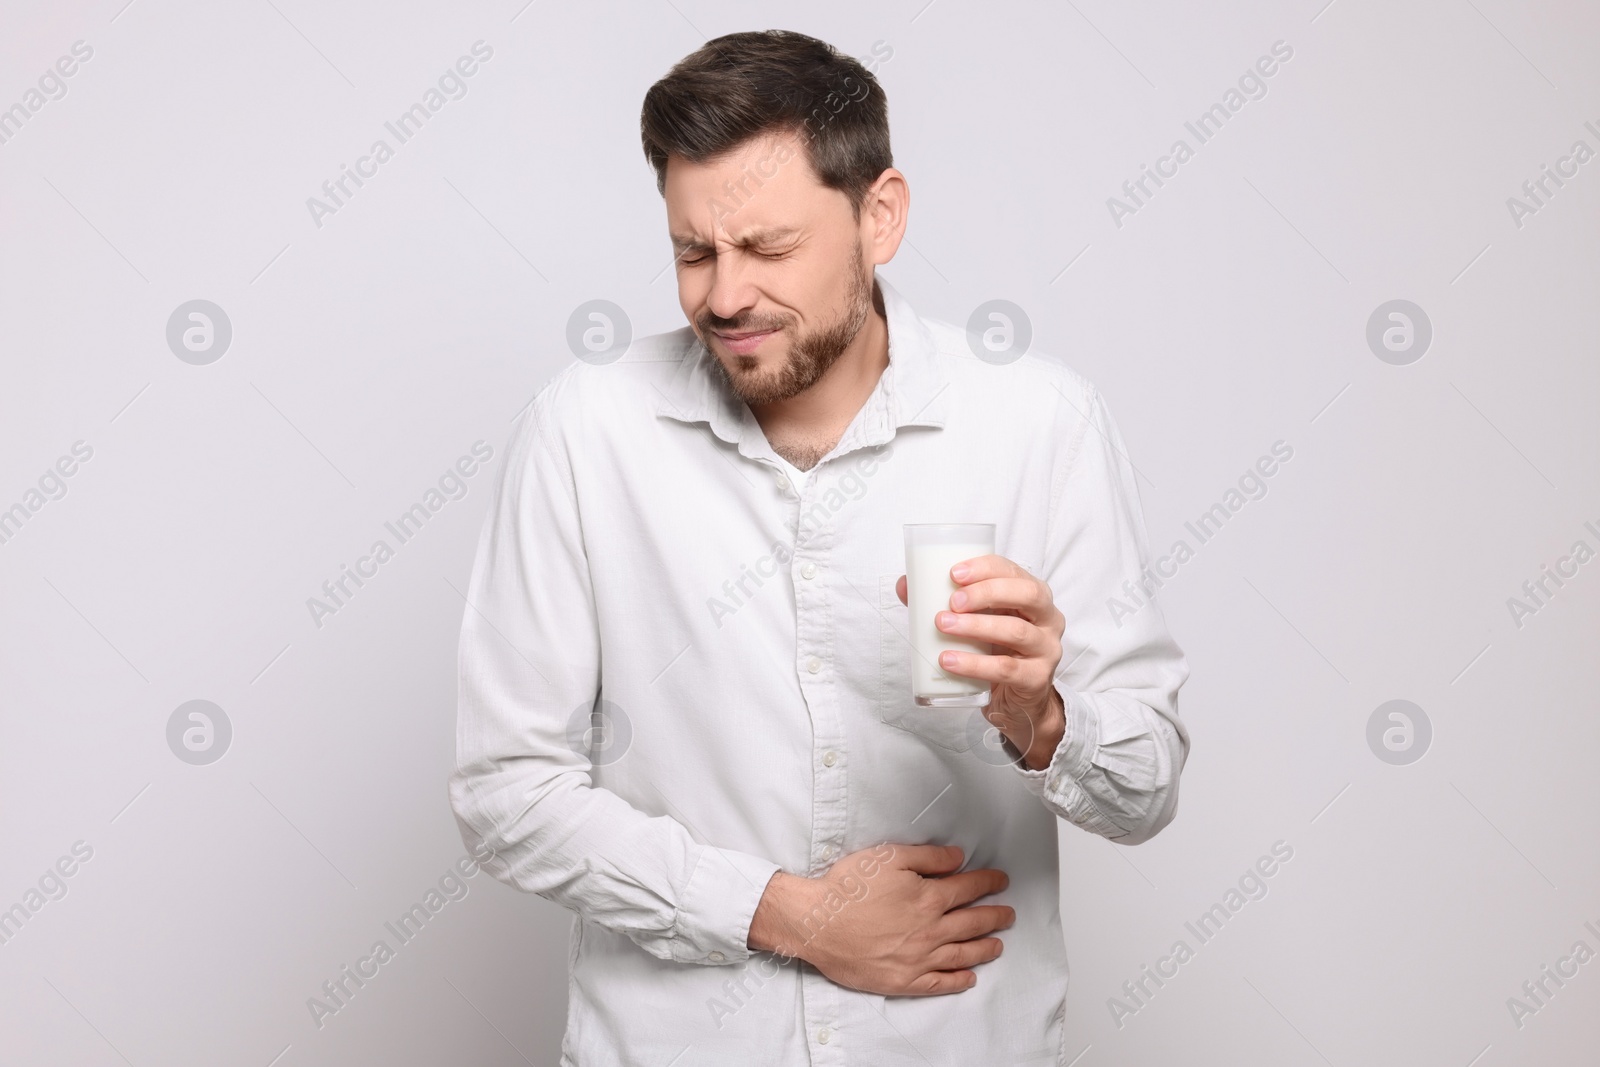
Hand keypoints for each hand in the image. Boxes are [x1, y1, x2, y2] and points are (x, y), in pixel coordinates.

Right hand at [746, 843, 1012, 994]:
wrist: (818, 923)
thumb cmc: (849, 887)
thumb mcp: (888, 857)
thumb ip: (927, 857)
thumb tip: (958, 858)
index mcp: (928, 898)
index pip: (968, 889)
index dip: (988, 882)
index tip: (1001, 880)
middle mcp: (930, 930)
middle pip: (972, 923)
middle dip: (994, 917)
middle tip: (1009, 915)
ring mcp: (919, 958)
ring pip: (962, 954)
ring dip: (984, 948)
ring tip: (998, 945)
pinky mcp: (904, 980)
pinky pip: (940, 983)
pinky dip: (958, 980)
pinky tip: (969, 978)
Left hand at [896, 556, 1066, 769]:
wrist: (1016, 702)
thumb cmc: (995, 652)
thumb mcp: (976, 622)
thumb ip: (944, 602)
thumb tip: (905, 584)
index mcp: (1033, 596)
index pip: (1014, 571)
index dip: (986, 568)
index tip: (954, 573)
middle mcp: (1048, 618)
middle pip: (1027, 594)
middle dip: (987, 593)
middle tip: (952, 602)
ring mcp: (1046, 649)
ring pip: (1017, 631)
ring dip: (976, 626)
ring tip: (943, 626)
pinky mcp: (1037, 679)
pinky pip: (1007, 669)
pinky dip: (975, 664)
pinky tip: (949, 661)